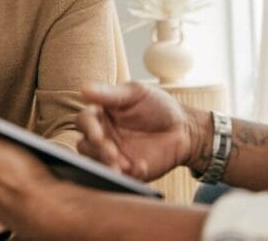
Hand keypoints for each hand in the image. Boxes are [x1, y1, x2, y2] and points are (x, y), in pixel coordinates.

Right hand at [76, 82, 206, 181]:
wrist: (183, 129)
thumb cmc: (158, 106)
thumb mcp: (137, 93)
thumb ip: (111, 94)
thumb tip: (84, 90)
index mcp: (101, 114)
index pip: (84, 121)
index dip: (88, 128)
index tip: (99, 134)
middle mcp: (103, 136)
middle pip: (85, 146)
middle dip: (96, 151)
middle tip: (111, 154)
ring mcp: (113, 155)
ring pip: (97, 164)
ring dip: (106, 166)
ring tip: (123, 166)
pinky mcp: (126, 172)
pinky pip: (119, 178)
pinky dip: (128, 175)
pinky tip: (141, 167)